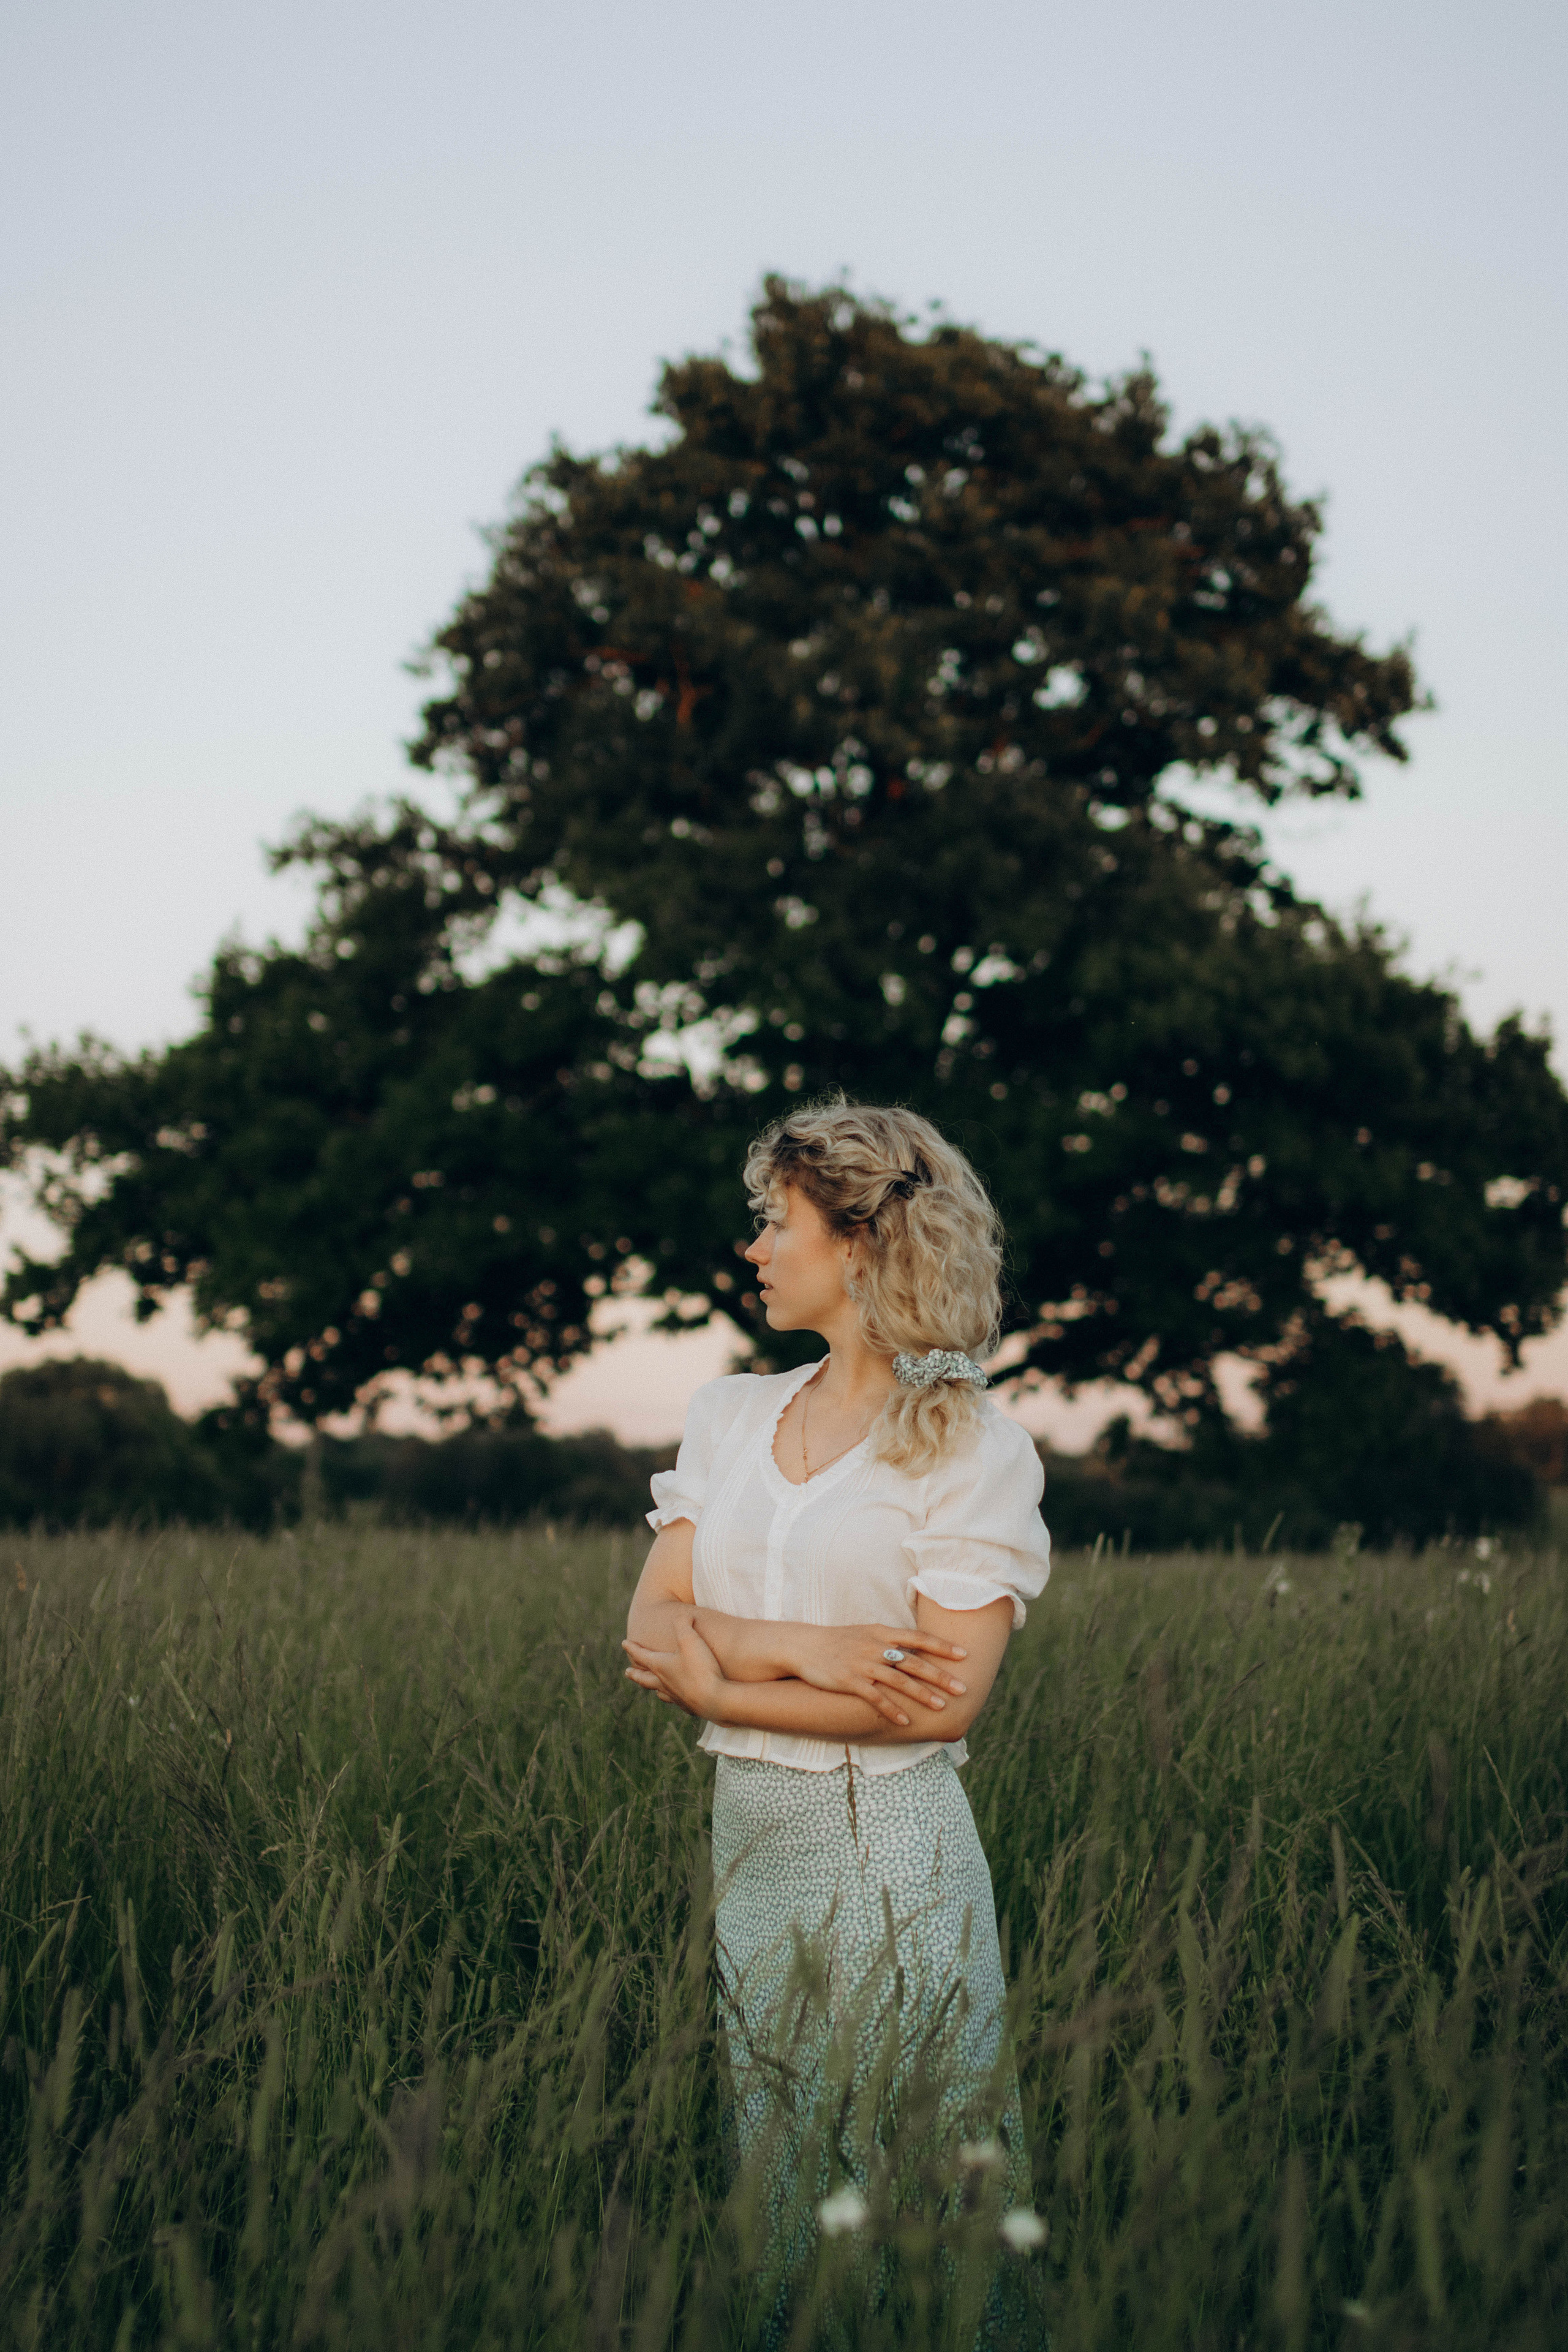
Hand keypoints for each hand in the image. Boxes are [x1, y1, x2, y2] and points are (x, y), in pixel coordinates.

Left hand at [623, 1620, 729, 1720]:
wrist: (716, 1700)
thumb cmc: (701, 1669)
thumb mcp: (691, 1640)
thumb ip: (683, 1624)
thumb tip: (683, 1615)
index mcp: (660, 1667)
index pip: (641, 1656)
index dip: (632, 1648)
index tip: (624, 1643)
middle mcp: (664, 1683)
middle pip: (644, 1678)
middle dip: (635, 1673)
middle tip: (627, 1673)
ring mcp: (675, 1697)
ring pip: (659, 1692)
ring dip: (653, 1687)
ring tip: (652, 1687)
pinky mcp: (688, 1706)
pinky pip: (676, 1701)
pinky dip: (672, 1698)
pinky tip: (677, 1698)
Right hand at [784, 1624, 968, 1727]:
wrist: (804, 1646)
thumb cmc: (838, 1641)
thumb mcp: (866, 1634)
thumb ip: (890, 1641)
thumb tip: (915, 1649)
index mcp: (882, 1632)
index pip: (918, 1638)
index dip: (942, 1646)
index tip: (964, 1654)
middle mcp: (875, 1647)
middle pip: (914, 1662)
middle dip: (940, 1676)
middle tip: (962, 1688)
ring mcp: (862, 1664)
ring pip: (898, 1681)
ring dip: (922, 1695)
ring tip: (941, 1707)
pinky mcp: (849, 1681)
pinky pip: (875, 1697)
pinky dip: (891, 1709)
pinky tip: (906, 1721)